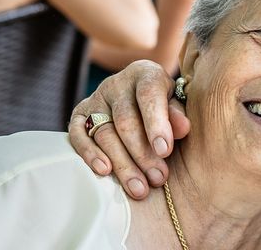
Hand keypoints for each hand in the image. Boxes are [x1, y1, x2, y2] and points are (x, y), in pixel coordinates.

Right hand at [69, 60, 189, 198]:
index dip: (156, 123)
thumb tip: (182, 128)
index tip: (165, 151)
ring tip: (140, 188)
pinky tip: (104, 172)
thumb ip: (177, 115)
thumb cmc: (163, 104)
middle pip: (125, 120)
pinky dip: (90, 154)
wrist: (139, 96)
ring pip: (105, 133)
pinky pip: (77, 135)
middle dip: (142, 153)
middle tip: (158, 178)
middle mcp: (116, 83)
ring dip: (122, 164)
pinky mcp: (79, 115)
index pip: (149, 95)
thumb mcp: (174, 103)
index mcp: (144, 73)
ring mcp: (95, 98)